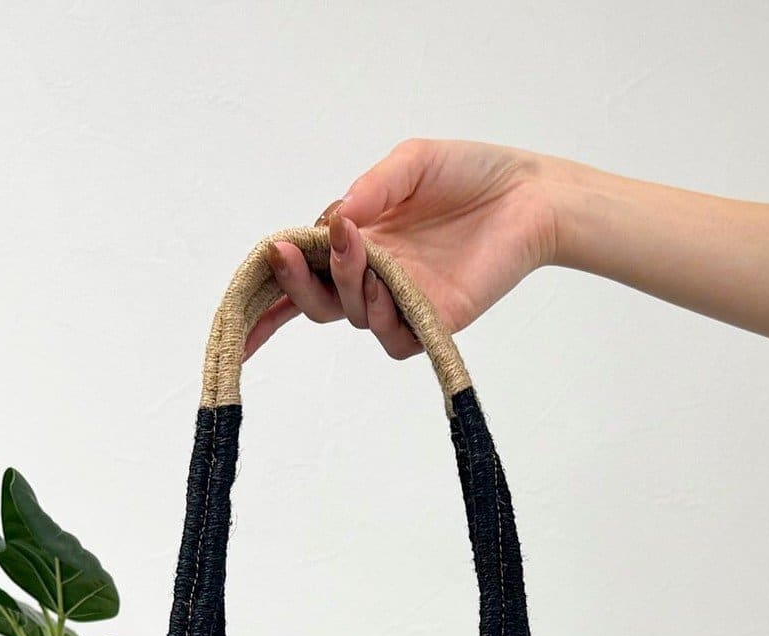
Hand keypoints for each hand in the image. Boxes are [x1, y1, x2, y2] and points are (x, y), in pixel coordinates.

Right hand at [245, 139, 558, 361]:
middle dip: (294, 282)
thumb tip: (331, 221)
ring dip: (341, 285)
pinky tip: (384, 287)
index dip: (267, 294)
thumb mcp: (409, 163)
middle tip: (290, 253)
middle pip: (313, 301)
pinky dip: (378, 317)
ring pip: (347, 315)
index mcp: (357, 240)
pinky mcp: (432, 323)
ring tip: (360, 251)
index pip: (302, 275)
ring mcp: (400, 302)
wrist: (530, 194)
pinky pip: (391, 339)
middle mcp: (372, 276)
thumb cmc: (470, 174)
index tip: (238, 306)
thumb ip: (369, 190)